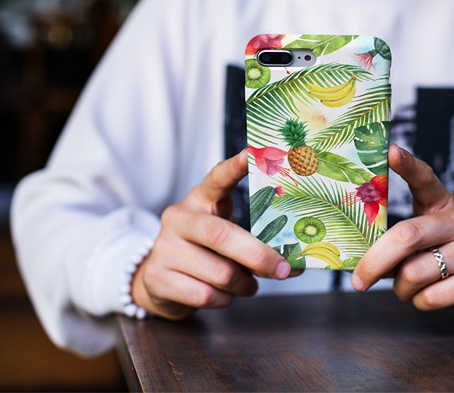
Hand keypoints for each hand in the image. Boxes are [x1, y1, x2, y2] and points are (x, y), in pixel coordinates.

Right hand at [131, 149, 292, 319]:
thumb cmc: (206, 252)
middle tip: (282, 269)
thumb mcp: (228, 237)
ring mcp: (164, 247)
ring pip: (219, 273)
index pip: (217, 177)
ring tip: (246, 284)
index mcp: (200, 199)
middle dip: (258, 256)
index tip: (251, 154)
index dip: (234, 167)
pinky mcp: (157, 277)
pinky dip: (224, 300)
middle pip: (222, 235)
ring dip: (243, 285)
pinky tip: (223, 295)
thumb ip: (256, 242)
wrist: (159, 279)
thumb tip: (296, 263)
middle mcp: (178, 218)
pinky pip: (205, 295)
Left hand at [351, 145, 453, 323]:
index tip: (390, 151)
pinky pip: (432, 297)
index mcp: (443, 204)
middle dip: (376, 261)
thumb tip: (360, 260)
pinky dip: (420, 302)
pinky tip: (430, 295)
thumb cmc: (448, 257)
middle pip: (407, 235)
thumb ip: (400, 241)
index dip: (407, 165)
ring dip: (401, 289)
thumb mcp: (427, 239)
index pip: (425, 178)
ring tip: (409, 287)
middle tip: (358, 279)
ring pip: (415, 273)